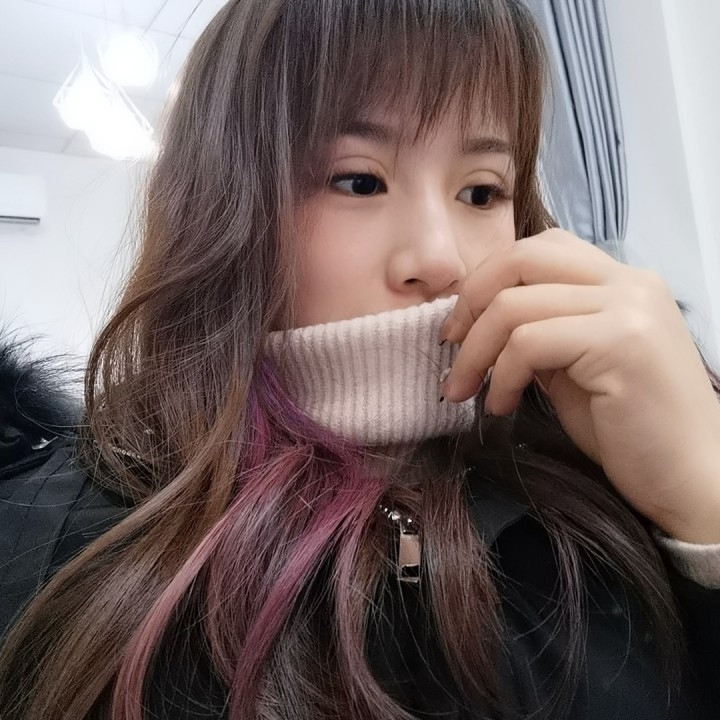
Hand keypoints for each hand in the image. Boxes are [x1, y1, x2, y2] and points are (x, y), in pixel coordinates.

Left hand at [439, 229, 719, 542]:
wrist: (691, 478)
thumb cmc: (630, 428)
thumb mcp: (575, 368)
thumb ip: (541, 335)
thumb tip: (481, 324)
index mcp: (620, 281)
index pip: (539, 249)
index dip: (486, 281)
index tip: (460, 327)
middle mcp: (628, 282)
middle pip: (521, 258)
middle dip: (470, 301)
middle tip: (450, 346)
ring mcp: (628, 308)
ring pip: (514, 304)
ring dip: (474, 352)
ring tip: (465, 391)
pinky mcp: (620, 342)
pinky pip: (529, 343)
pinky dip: (500, 376)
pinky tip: (500, 406)